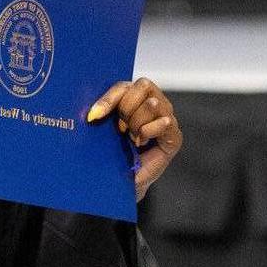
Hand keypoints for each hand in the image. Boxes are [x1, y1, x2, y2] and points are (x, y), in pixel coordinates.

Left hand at [87, 78, 182, 201]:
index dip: (109, 99)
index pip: (125, 85)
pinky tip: (141, 143)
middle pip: (143, 86)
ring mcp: (167, 118)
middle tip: (120, 128)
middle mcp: (154, 103)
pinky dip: (148, 132)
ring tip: (131, 137)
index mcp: (135, 97)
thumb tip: (92, 111)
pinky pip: (164, 121)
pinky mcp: (174, 136)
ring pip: (153, 103)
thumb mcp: (103, 128)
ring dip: (136, 123)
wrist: (120, 182)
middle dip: (127, 108)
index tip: (94, 116)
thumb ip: (102, 111)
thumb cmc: (111, 154)